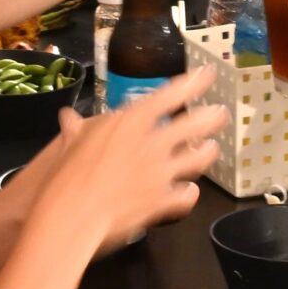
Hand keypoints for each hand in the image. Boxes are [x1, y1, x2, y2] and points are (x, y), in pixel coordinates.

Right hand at [34, 68, 226, 254]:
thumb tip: (67, 117)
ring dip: (207, 153)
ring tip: (212, 149)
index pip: (169, 95)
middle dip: (211, 117)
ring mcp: (162, 172)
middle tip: (220, 113)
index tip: (206, 74)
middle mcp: (153, 142)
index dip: (192, 83)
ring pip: (198, 159)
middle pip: (194, 124)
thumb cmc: (68, 174)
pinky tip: (190, 191)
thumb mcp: (70, 143)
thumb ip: (76, 129)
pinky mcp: (163, 201)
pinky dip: (189, 193)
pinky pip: (187, 195)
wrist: (74, 214)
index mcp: (131, 121)